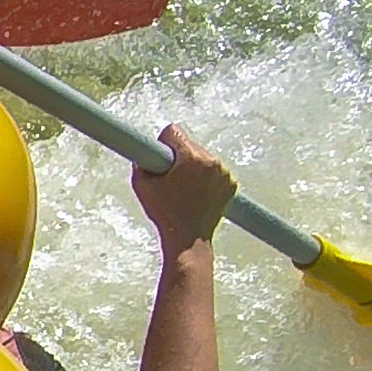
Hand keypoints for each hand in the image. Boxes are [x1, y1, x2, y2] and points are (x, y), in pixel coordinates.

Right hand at [134, 124, 234, 254]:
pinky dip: (206, 178)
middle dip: (179, 157)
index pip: (174, 131)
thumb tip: (143, 153)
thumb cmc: (166, 214)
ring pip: (203, 157)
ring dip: (193, 167)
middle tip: (170, 179)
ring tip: (183, 189)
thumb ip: (141, 163)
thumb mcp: (142, 185)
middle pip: (190, 144)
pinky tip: (196, 193)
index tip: (161, 157)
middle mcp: (211, 161)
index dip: (163, 143)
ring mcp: (224, 173)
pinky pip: (215, 170)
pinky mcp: (230, 184)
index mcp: (190, 158)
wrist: (189, 239)